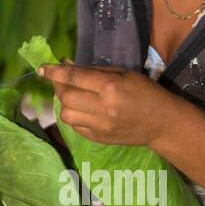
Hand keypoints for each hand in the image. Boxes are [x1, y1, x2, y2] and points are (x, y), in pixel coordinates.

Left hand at [38, 62, 172, 147]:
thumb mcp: (124, 74)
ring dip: (65, 104)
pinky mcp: (99, 138)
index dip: (55, 72)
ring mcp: (100, 126)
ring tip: (73, 96)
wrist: (162, 123)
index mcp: (110, 87)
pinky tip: (83, 110)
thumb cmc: (145, 92)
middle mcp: (102, 107)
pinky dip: (74, 116)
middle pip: (66, 96)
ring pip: (66, 114)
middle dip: (58, 86)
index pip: (74, 77)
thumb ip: (95, 72)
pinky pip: (75, 127)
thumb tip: (68, 66)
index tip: (42, 69)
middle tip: (61, 81)